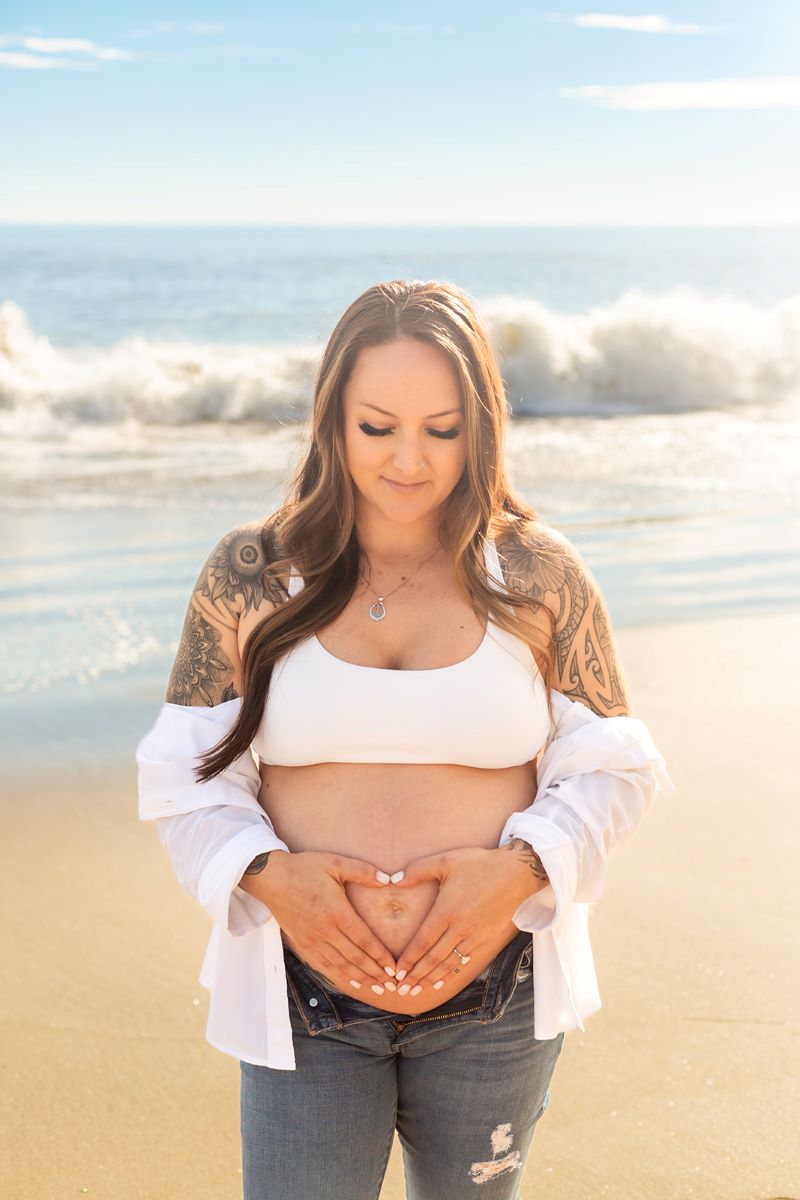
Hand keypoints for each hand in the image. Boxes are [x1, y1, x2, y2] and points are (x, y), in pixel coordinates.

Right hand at [241, 850, 398, 989]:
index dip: (381, 957)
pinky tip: (350, 982)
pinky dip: (339, 976)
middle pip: (355, 958)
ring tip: (377, 989)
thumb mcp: (335, 863)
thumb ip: (363, 871)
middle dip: (375, 974)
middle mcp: (326, 931)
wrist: (271, 878)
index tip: (395, 969)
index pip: (364, 940)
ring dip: (360, 979)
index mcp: (337, 912)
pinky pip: (323, 965)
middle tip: (392, 986)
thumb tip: (389, 879)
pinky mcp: (302, 944)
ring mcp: (313, 940)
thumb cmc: (304, 868)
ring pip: (340, 966)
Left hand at [389, 845, 545, 995]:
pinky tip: (442, 981)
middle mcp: (460, 928)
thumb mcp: (446, 860)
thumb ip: (418, 870)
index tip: (396, 972)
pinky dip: (451, 974)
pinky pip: (465, 962)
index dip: (408, 959)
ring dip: (431, 979)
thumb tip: (394, 880)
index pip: (422, 942)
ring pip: (449, 964)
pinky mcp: (486, 940)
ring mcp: (474, 937)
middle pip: (433, 959)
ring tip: (417, 991)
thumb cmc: (480, 864)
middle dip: (416, 976)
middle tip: (401, 990)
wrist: (517, 874)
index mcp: (447, 911)